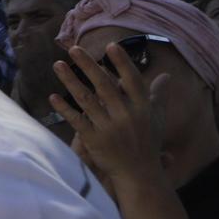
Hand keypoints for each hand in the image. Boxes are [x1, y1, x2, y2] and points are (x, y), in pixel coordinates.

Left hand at [49, 44, 169, 192]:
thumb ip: (158, 95)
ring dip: (70, 81)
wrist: (139, 174)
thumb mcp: (156, 118)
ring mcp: (109, 128)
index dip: (122, 63)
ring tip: (58, 64)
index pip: (132, 80)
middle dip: (88, 65)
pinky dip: (64, 109)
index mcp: (143, 108)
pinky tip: (52, 97)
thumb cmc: (147, 141)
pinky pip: (76, 121)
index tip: (110, 45)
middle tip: (74, 48)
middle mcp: (126, 116)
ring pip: (86, 100)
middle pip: (104, 86)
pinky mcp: (94, 140)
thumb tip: (167, 75)